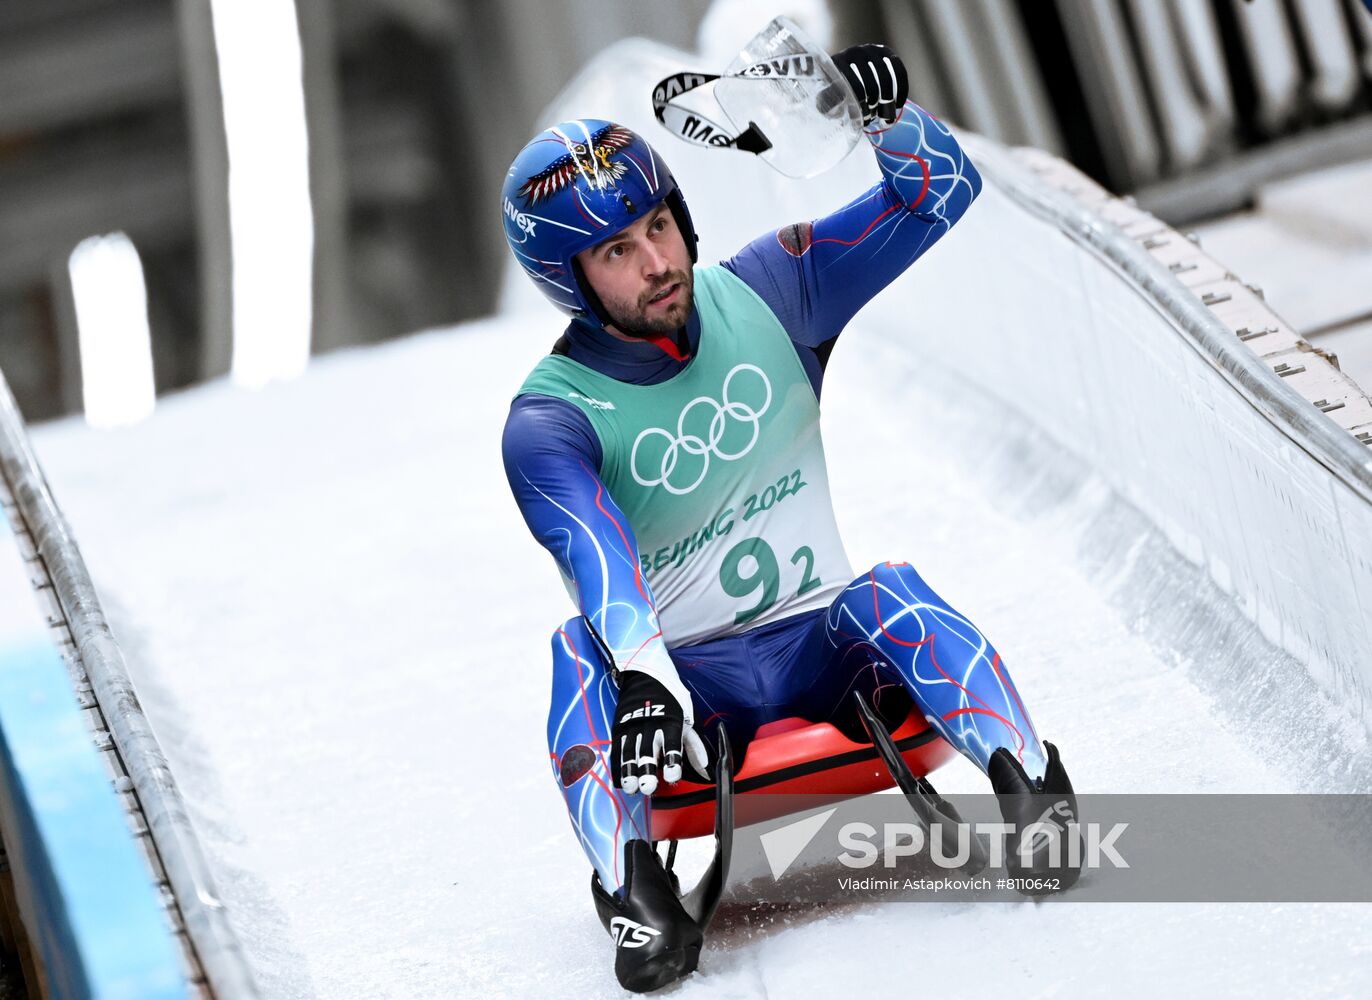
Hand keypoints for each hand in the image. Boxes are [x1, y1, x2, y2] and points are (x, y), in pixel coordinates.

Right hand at [610, 670, 708, 795]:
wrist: (645, 677)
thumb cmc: (671, 702)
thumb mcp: (686, 720)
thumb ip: (695, 748)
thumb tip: (706, 773)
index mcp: (671, 722)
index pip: (672, 743)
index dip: (672, 760)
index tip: (672, 776)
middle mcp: (651, 724)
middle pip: (648, 750)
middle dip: (647, 769)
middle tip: (648, 787)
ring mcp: (633, 725)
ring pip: (630, 751)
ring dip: (630, 770)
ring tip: (631, 787)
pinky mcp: (620, 727)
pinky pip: (617, 748)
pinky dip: (618, 765)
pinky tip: (621, 780)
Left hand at [832, 43, 909, 125]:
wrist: (845, 74)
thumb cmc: (835, 92)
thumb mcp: (828, 97)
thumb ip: (829, 102)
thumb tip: (839, 109)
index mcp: (838, 63)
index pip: (852, 84)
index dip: (860, 104)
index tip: (863, 119)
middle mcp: (854, 52)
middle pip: (871, 82)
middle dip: (875, 104)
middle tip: (875, 119)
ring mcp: (871, 50)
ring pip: (886, 77)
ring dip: (889, 100)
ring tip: (886, 117)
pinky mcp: (886, 52)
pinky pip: (899, 70)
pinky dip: (902, 88)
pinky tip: (900, 104)